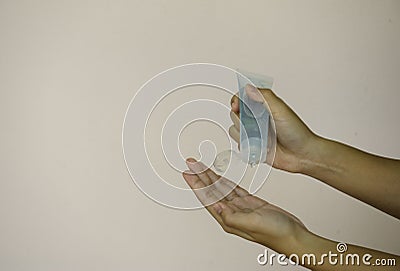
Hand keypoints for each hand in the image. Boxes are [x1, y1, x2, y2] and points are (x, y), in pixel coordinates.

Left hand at [182, 158, 308, 253]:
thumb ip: (233, 216)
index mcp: (228, 219)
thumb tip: (216, 207)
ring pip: (222, 188)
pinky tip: (220, 176)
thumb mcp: (252, 224)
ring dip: (211, 177)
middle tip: (191, 163)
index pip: (207, 199)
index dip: (196, 185)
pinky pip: (234, 189)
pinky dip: (226, 181)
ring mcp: (240, 207)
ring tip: (201, 166)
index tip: (187, 173)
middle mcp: (231, 213)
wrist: (294, 235)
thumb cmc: (276, 234)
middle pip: (211, 191)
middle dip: (200, 177)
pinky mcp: (250, 203)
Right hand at [230, 85, 318, 172]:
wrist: (302, 155)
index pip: (242, 99)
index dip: (236, 101)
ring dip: (245, 135)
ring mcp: (253, 133)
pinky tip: (260, 146)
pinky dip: (247, 146)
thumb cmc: (297, 132)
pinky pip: (240, 145)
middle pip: (235, 115)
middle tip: (256, 125)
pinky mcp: (252, 146)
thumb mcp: (281, 110)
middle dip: (242, 120)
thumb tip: (249, 88)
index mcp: (263, 106)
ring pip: (235, 131)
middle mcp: (256, 119)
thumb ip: (265, 97)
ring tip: (261, 137)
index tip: (236, 106)